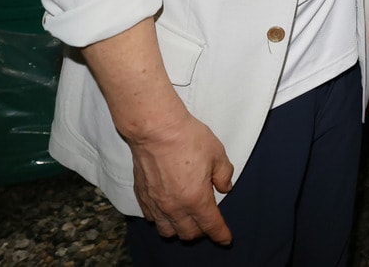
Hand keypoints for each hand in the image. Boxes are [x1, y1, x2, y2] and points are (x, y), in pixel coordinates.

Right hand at [127, 111, 234, 242]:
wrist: (156, 129)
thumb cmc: (188, 138)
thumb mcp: (217, 154)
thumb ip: (224, 174)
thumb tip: (224, 187)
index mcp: (196, 198)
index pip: (211, 226)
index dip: (221, 235)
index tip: (226, 239)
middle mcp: (175, 207)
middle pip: (189, 233)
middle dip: (201, 232)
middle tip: (207, 223)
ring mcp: (156, 203)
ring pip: (168, 231)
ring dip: (180, 230)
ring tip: (187, 220)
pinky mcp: (142, 196)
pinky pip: (152, 219)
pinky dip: (162, 220)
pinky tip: (167, 211)